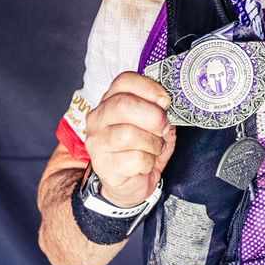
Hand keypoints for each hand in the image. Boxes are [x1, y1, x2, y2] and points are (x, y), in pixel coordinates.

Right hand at [84, 72, 176, 206]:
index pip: (124, 81)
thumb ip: (159, 110)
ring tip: (155, 147)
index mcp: (111, 101)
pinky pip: (134, 159)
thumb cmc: (143, 148)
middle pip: (123, 105)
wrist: (130, 183)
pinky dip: (149, 162)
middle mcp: (98, 118)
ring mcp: (97, 142)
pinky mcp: (103, 165)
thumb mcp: (153, 124)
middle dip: (152, 116)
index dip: (149, 88)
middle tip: (164, 126)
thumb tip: (167, 103)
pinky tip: (146, 163)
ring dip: (152, 142)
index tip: (166, 101)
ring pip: (128, 134)